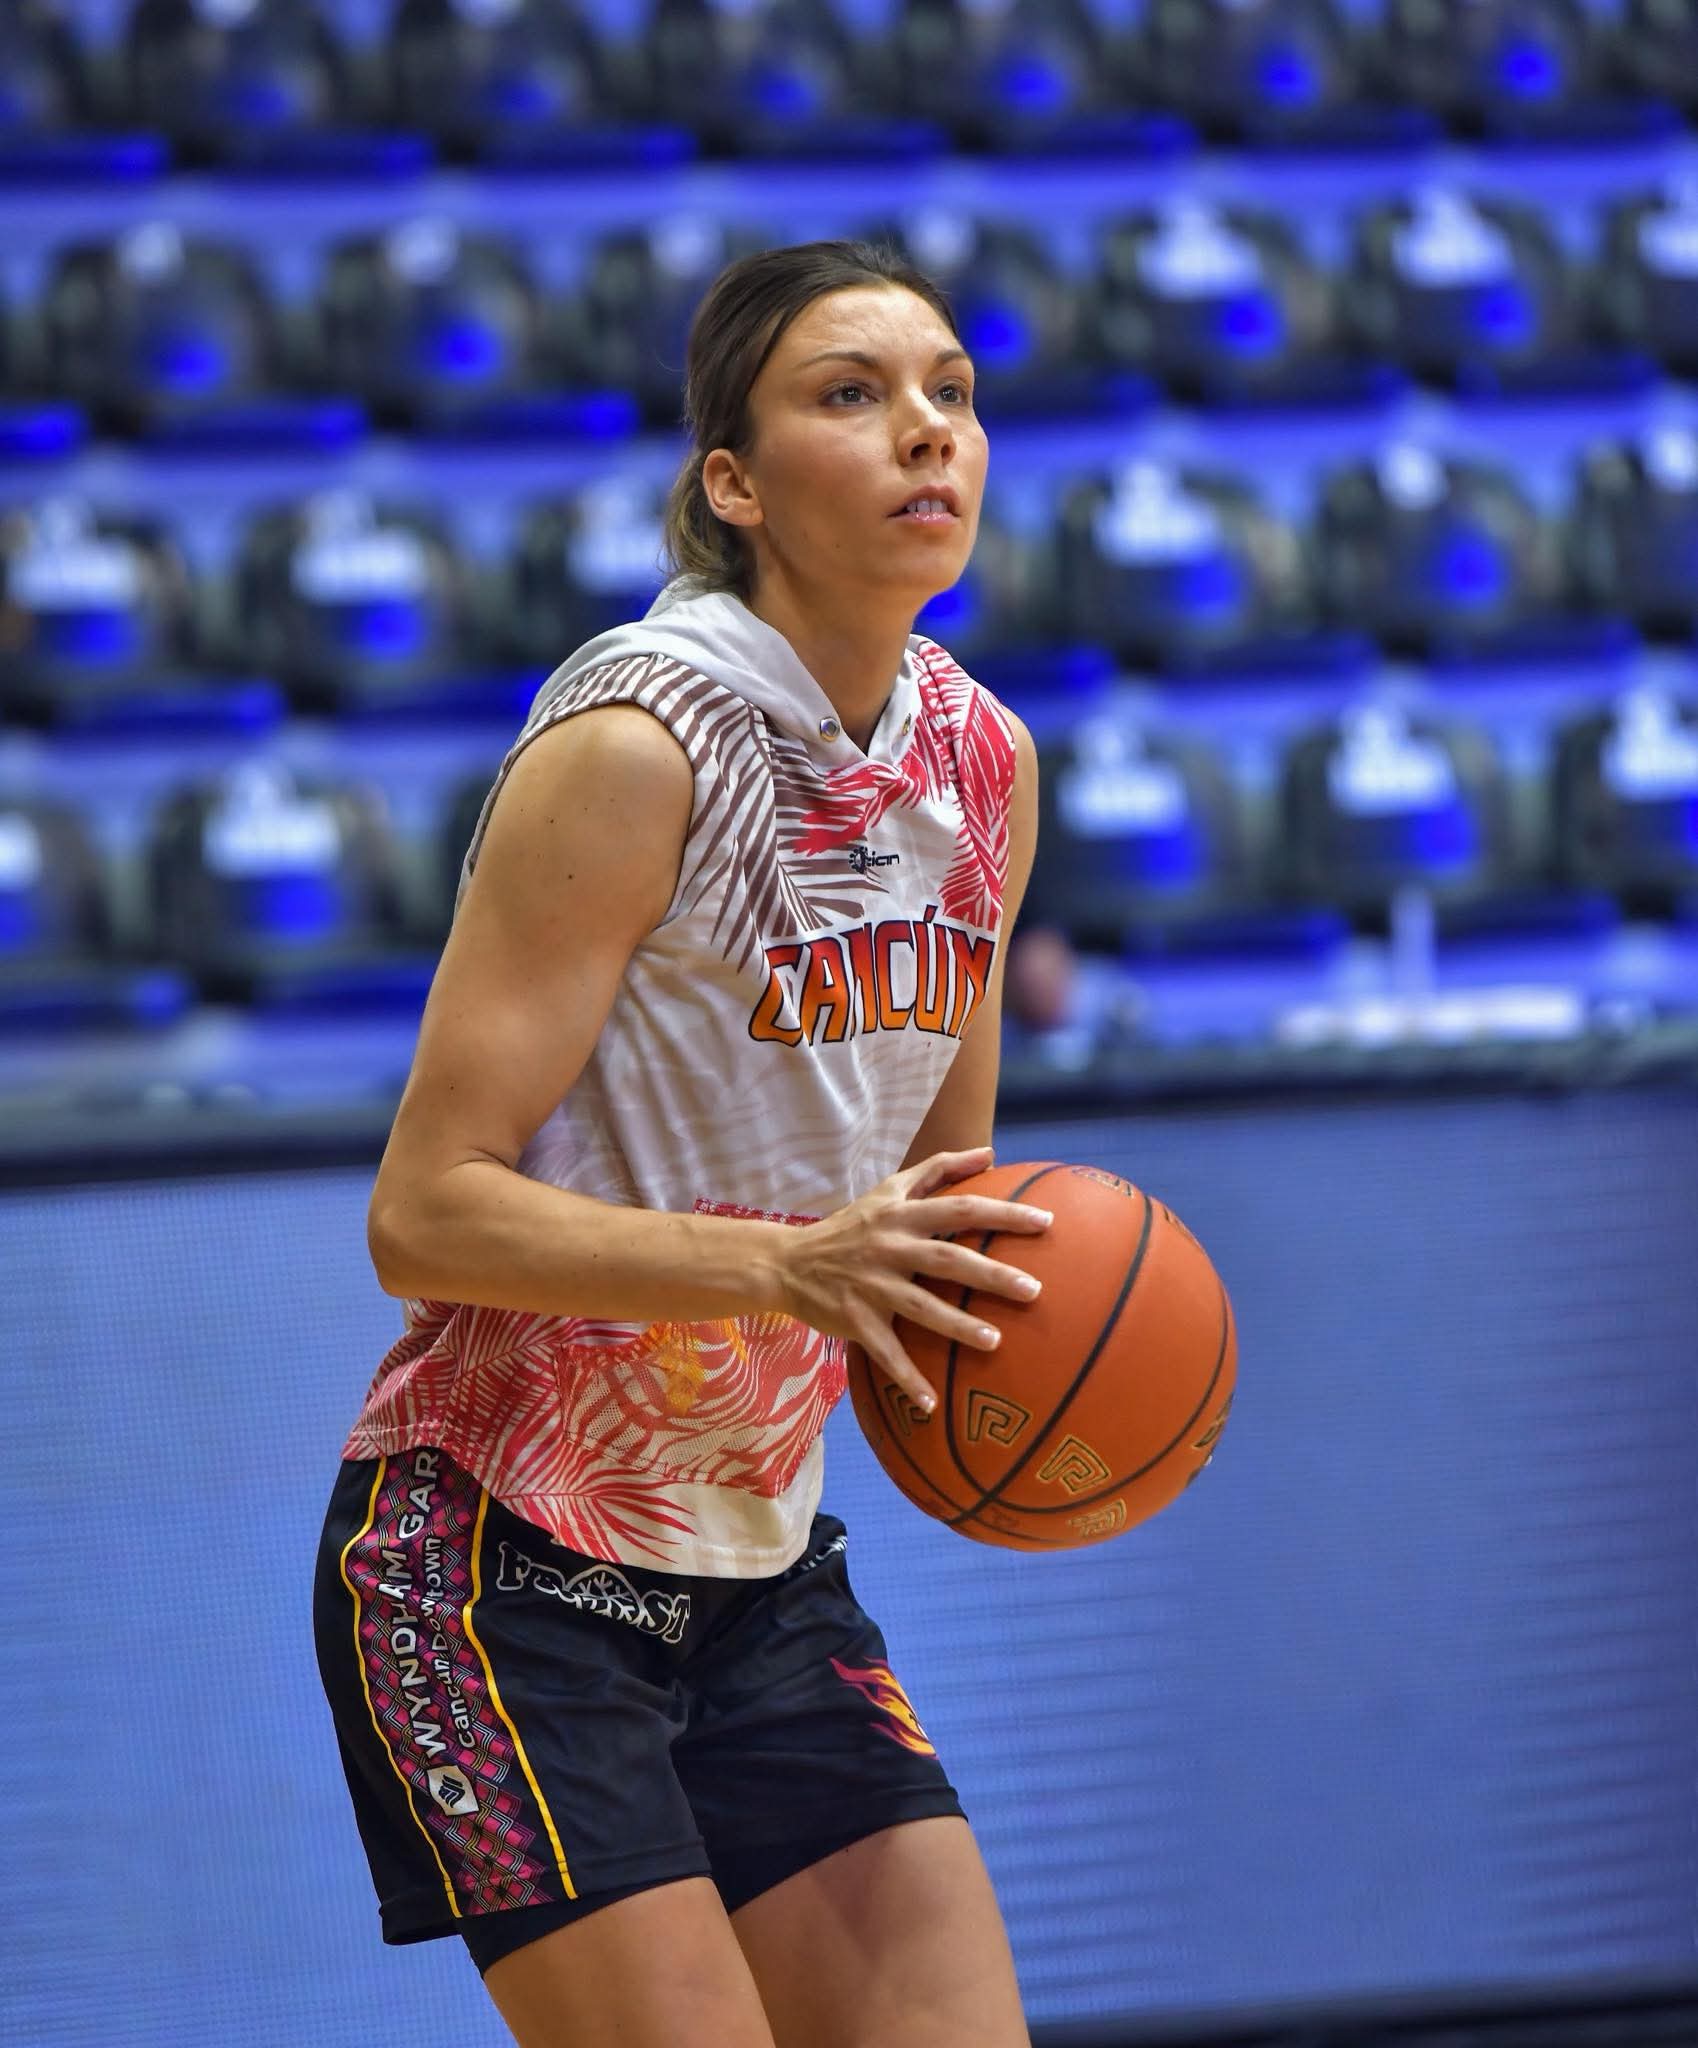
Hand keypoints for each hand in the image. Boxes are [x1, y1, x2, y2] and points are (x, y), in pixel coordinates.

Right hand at [774, 1146, 1051, 1417]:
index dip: (1003, 1214)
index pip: (961, 1208)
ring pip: (920, 1307)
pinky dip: (907, 1378)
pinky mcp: (855, 1320)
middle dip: (991, 1274)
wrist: (788, 1261)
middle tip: (1034, 1290)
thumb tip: (990, 1153)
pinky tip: (931, 1403)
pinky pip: (885, 1352)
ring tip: (995, 1342)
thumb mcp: (889, 1190)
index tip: (1045, 1223)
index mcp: (901, 1215)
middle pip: (947, 1259)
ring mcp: (871, 1286)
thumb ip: (939, 1169)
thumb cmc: (851, 1225)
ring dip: (958, 1326)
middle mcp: (889, 1248)